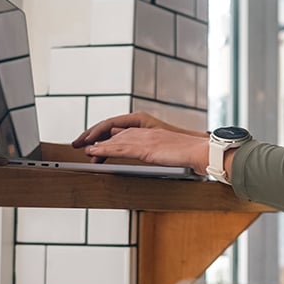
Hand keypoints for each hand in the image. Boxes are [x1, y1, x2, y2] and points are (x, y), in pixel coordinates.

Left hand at [73, 112, 205, 147]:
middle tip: (80, 143)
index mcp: (153, 130)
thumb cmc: (193, 154)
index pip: (124, 129)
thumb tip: (154, 154)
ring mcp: (146, 138)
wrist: (203, 152)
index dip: (107, 134)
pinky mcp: (146, 148)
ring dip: (97, 144)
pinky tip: (94, 152)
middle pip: (116, 132)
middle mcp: (147, 130)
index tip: (96, 141)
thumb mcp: (173, 150)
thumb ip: (159, 149)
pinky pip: (120, 148)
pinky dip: (104, 150)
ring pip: (115, 139)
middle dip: (97, 137)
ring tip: (83, 148)